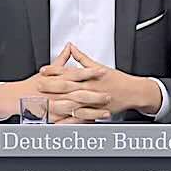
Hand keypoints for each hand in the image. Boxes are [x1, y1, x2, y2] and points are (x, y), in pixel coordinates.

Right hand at [0, 43, 101, 120]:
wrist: (16, 98)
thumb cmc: (33, 84)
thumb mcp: (48, 71)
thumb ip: (61, 59)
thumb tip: (69, 46)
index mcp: (56, 79)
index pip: (75, 74)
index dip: (89, 72)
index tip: (102, 71)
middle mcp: (56, 92)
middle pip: (78, 93)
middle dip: (94, 95)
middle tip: (108, 95)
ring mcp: (55, 105)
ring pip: (75, 109)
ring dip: (91, 111)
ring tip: (105, 112)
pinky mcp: (53, 117)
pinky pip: (68, 120)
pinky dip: (80, 122)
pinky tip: (91, 123)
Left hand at [36, 44, 160, 123]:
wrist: (133, 92)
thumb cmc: (116, 79)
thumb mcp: (99, 66)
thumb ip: (82, 58)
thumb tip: (71, 47)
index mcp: (90, 76)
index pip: (69, 71)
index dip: (55, 70)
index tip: (43, 70)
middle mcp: (90, 87)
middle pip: (68, 86)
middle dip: (52, 86)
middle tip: (38, 86)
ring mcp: (93, 101)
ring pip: (73, 102)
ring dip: (58, 103)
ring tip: (45, 104)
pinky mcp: (96, 112)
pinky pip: (81, 117)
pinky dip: (70, 120)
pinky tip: (60, 122)